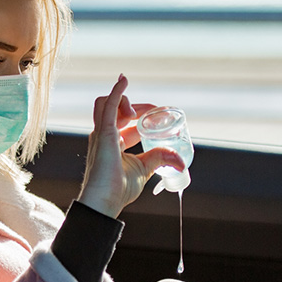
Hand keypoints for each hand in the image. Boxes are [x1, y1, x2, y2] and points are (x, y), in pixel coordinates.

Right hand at [77, 74, 185, 217]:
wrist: (105, 201)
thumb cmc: (118, 190)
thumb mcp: (144, 169)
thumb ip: (159, 158)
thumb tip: (180, 161)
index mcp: (112, 144)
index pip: (126, 123)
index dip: (141, 116)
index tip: (158, 115)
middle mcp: (104, 136)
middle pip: (116, 110)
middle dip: (136, 107)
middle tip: (154, 111)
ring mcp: (101, 133)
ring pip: (106, 103)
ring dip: (123, 101)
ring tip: (137, 113)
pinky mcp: (103, 134)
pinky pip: (107, 106)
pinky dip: (116, 92)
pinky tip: (123, 80)